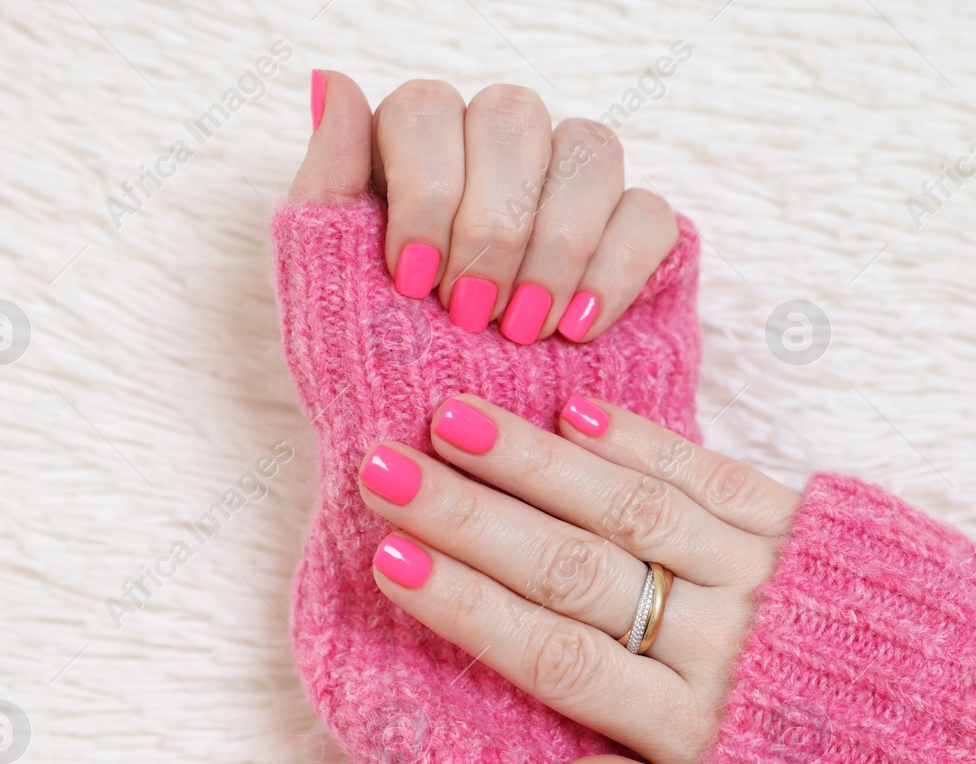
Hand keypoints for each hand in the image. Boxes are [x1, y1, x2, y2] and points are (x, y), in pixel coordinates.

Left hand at [293, 71, 679, 343]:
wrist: (459, 470)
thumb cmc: (379, 381)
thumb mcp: (326, 294)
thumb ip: (325, 187)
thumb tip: (333, 81)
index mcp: (416, 153)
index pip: (428, 107)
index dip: (426, 190)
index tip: (412, 283)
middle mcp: (497, 155)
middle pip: (512, 115)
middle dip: (491, 225)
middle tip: (471, 316)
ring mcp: (572, 191)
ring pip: (589, 149)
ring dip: (555, 246)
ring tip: (526, 332)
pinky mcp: (636, 240)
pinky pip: (649, 213)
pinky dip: (616, 270)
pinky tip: (580, 329)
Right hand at [356, 393, 802, 763]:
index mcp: (702, 732)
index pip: (556, 656)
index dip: (466, 606)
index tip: (388, 558)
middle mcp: (730, 640)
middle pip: (576, 568)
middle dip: (471, 516)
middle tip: (383, 464)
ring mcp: (776, 573)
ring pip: (636, 507)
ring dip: (539, 460)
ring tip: (455, 417)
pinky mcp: (822, 528)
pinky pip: (718, 476)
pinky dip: (646, 443)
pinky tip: (577, 414)